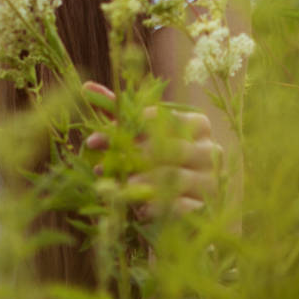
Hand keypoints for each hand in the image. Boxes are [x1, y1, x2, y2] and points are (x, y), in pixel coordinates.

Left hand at [79, 80, 222, 222]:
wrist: (183, 201)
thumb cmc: (158, 159)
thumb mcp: (140, 134)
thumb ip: (119, 112)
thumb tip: (88, 88)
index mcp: (198, 125)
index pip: (165, 119)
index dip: (130, 127)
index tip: (97, 138)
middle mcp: (210, 150)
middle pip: (169, 148)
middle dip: (131, 155)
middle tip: (100, 164)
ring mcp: (211, 180)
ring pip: (176, 178)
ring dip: (143, 182)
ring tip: (120, 186)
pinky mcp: (207, 208)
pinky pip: (184, 207)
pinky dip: (160, 207)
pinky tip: (140, 209)